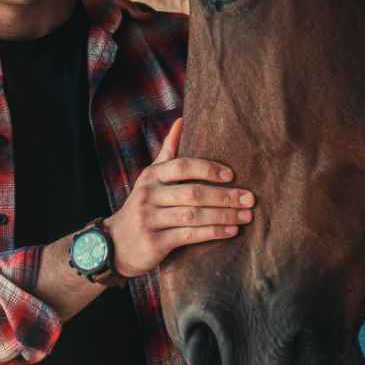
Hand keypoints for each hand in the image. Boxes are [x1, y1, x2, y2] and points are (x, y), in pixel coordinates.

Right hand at [104, 118, 253, 276]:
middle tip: (250, 198)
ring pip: (193, 215)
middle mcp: (148, 195)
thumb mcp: (151, 177)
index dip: (208, 169)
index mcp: (151, 176)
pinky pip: (189, 236)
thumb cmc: (143, 206)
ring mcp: (150, 219)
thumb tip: (182, 120)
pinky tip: (231, 231)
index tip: (232, 175)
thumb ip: (168, 151)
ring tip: (246, 215)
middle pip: (192, 193)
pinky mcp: (154, 242)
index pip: (182, 166)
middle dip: (224, 196)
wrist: (115, 244)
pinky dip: (212, 233)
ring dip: (224, 216)